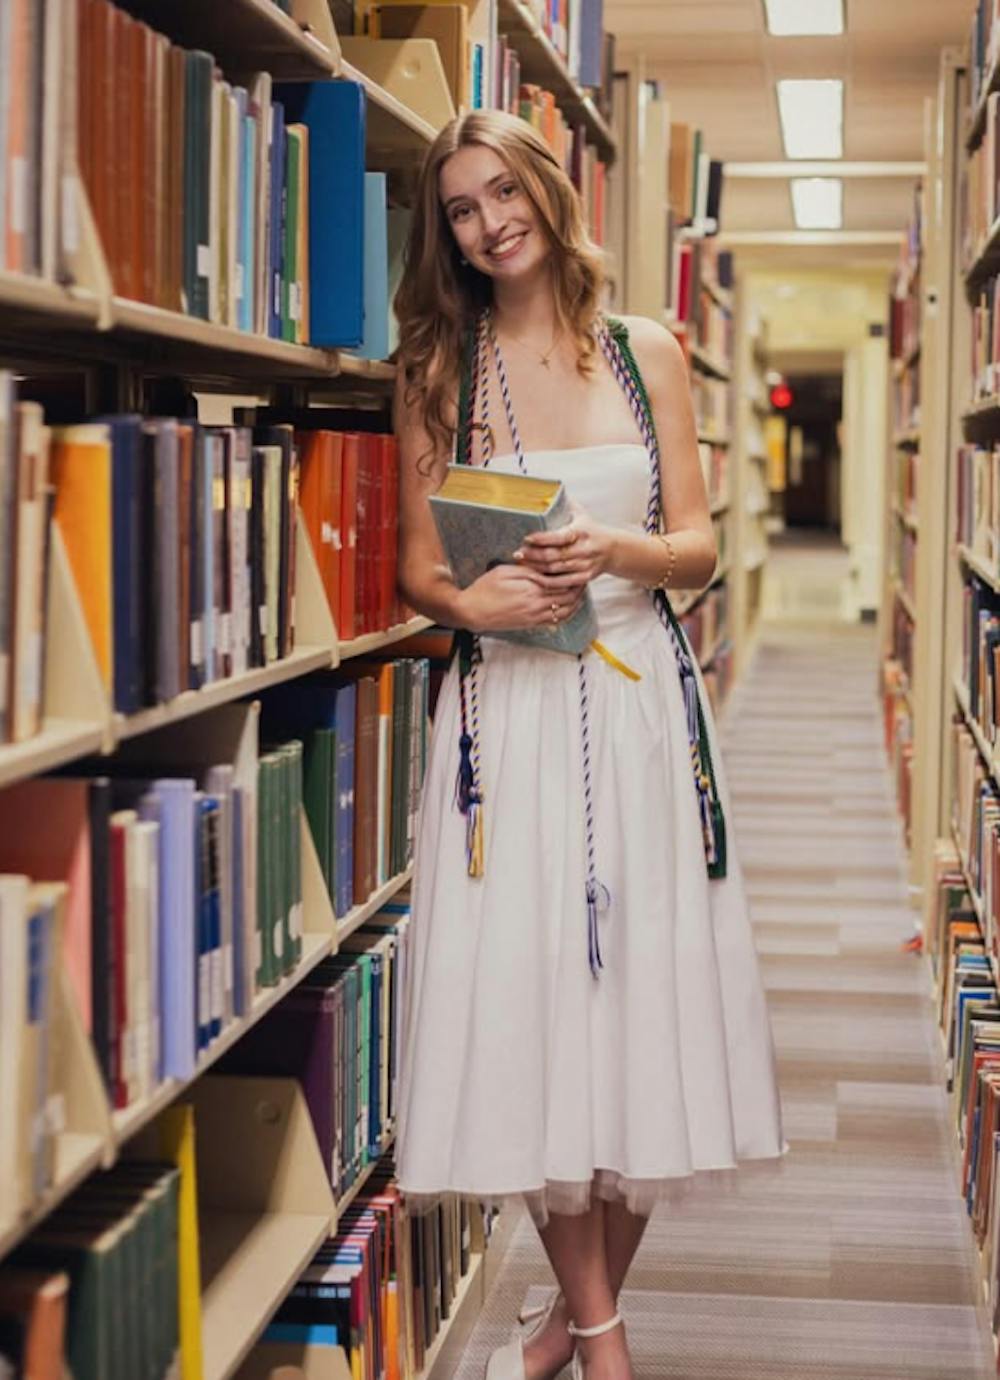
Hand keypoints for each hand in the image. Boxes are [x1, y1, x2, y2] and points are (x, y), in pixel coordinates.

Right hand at [459, 562, 586, 633]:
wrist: (472, 612)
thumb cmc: (485, 589)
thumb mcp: (504, 571)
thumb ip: (527, 569)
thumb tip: (544, 565)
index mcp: (532, 589)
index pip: (561, 582)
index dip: (574, 576)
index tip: (580, 568)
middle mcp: (536, 604)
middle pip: (567, 597)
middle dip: (579, 588)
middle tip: (585, 579)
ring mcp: (534, 616)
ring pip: (564, 611)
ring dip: (575, 603)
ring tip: (581, 593)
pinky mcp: (530, 624)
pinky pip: (554, 622)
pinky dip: (566, 615)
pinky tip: (569, 609)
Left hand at [513, 503, 616, 586]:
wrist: (613, 549)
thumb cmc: (591, 529)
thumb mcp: (581, 514)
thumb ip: (565, 504)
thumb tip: (547, 489)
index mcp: (581, 531)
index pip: (560, 536)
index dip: (542, 539)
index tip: (526, 538)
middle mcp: (584, 549)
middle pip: (554, 555)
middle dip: (533, 556)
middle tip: (517, 554)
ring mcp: (585, 565)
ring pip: (556, 570)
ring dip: (537, 569)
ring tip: (522, 565)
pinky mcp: (585, 577)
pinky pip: (563, 583)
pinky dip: (548, 582)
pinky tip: (535, 578)